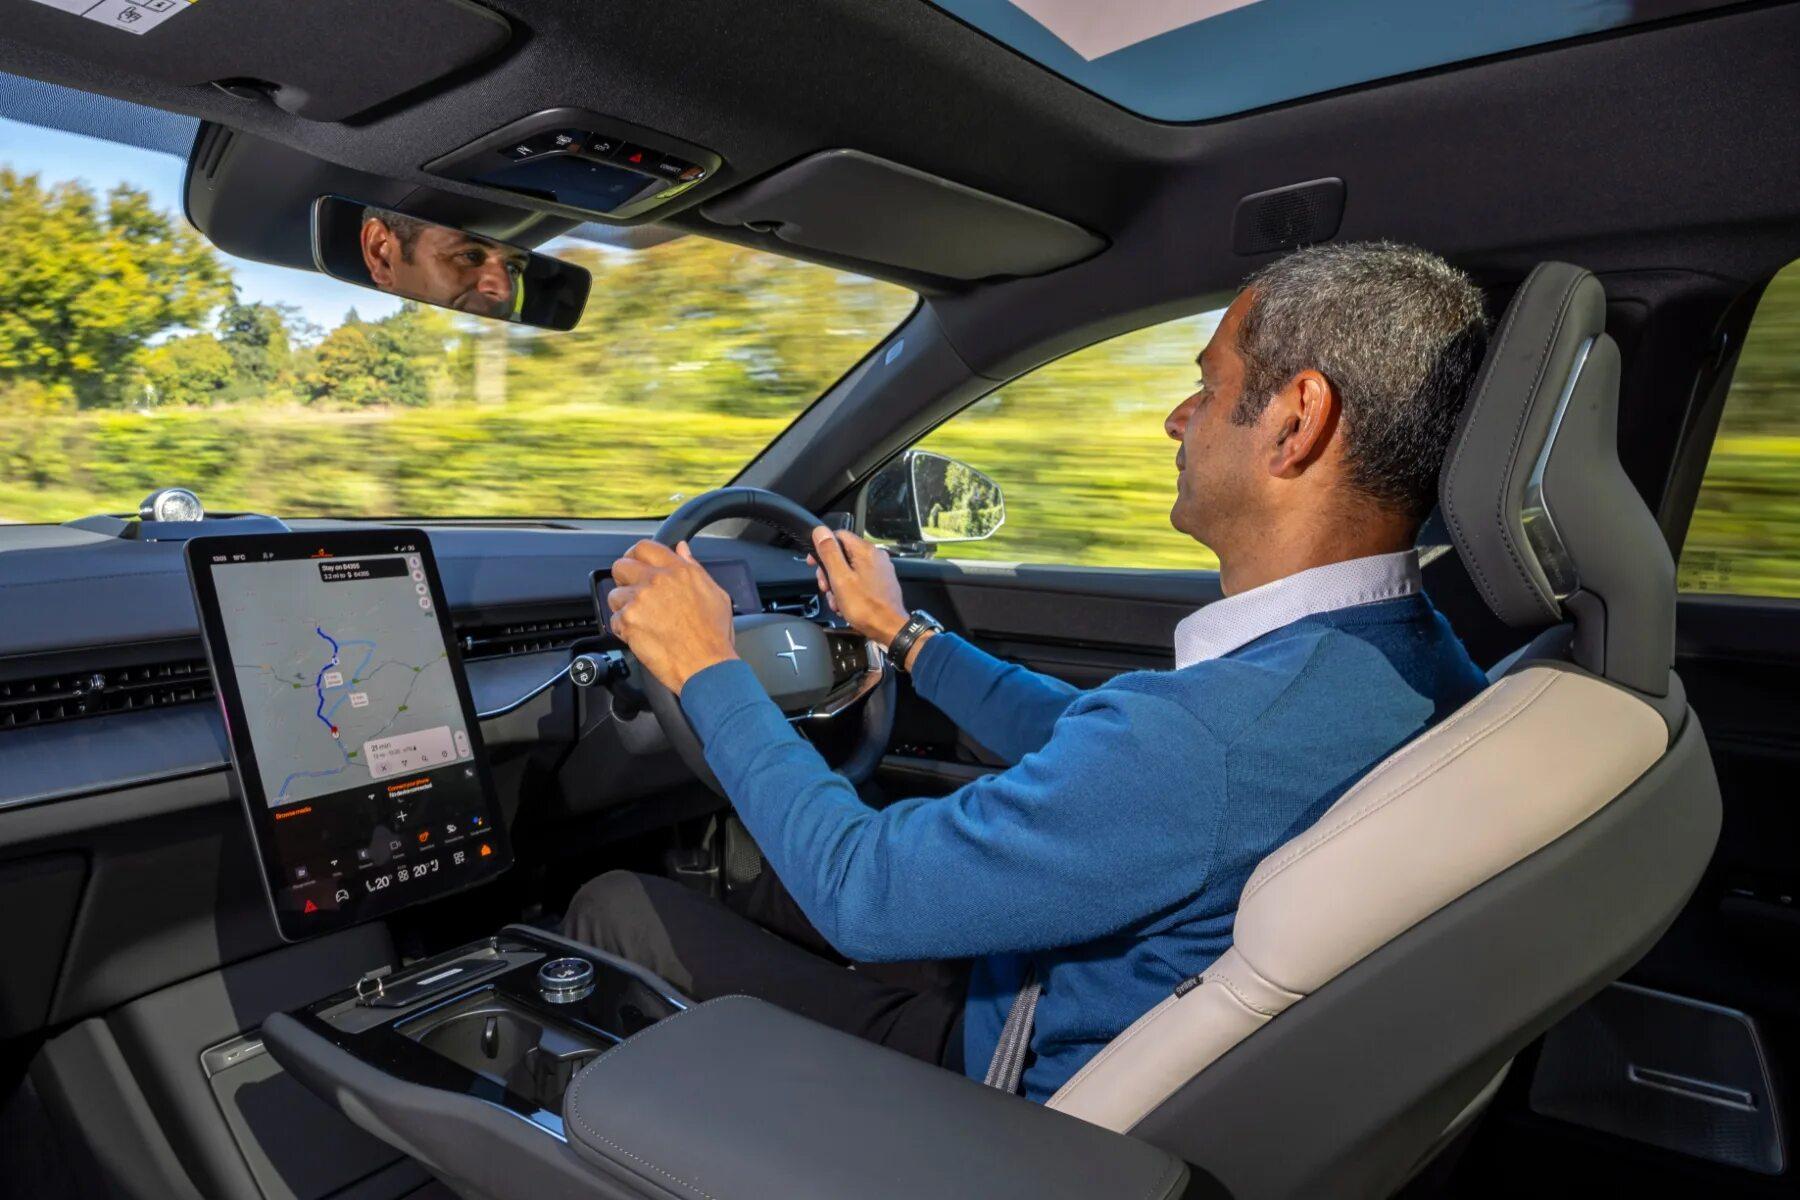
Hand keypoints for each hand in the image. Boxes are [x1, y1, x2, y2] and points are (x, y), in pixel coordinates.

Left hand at [607, 540, 736, 693]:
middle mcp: (657, 580)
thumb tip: (682, 550)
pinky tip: (641, 635)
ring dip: (623, 606)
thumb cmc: (714, 635)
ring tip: (641, 620)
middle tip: (633, 592)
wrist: (706, 665)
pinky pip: (613, 620)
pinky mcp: (628, 620)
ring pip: (614, 594)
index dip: (636, 555)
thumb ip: (694, 567)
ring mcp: (640, 599)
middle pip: (621, 565)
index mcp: (678, 570)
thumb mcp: (715, 593)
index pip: (644, 547)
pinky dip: (623, 629)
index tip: (636, 565)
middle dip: (624, 578)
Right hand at [808, 527, 908, 646]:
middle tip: (826, 589)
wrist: (890, 629)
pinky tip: (846, 605)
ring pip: (849, 570)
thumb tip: (820, 531)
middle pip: (843, 555)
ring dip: (838, 586)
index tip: (813, 563)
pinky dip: (849, 591)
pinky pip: (859, 581)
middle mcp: (875, 556)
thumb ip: (829, 553)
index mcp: (865, 551)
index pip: (838, 535)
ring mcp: (879, 570)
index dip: (823, 547)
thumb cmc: (865, 606)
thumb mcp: (840, 578)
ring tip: (837, 602)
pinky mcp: (881, 583)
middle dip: (830, 572)